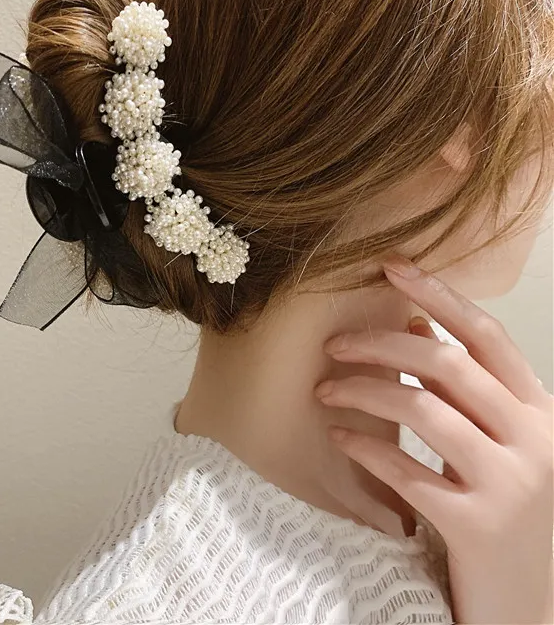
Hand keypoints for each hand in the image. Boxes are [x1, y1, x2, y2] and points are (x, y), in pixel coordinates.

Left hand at [314, 254, 552, 624]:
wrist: (528, 605)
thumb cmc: (506, 509)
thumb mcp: (499, 440)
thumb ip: (464, 386)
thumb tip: (415, 320)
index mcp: (539, 412)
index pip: (487, 336)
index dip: (439, 295)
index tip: (392, 267)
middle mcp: (533, 440)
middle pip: (447, 364)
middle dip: (380, 345)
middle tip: (333, 345)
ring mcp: (510, 484)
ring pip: (423, 409)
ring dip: (363, 392)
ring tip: (325, 391)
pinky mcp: (477, 526)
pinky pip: (406, 471)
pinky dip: (364, 446)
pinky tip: (338, 435)